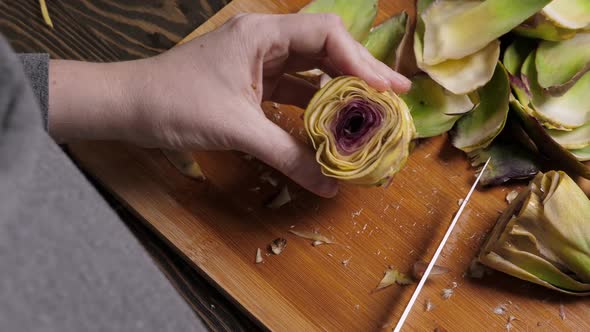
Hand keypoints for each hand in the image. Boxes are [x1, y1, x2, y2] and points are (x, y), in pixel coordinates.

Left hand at [49, 13, 410, 197]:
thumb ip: (286, 155)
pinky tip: (332, 123)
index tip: (388, 89)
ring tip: (370, 112)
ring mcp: (257, 61)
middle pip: (324, 49)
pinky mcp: (250, 82)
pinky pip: (292, 90)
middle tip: (393, 97)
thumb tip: (327, 185)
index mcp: (261, 35)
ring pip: (310, 70)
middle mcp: (263, 41)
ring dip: (338, 91)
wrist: (128, 107)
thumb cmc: (174, 104)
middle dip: (358, 73)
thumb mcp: (237, 128)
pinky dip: (313, 106)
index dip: (361, 61)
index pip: (325, 36)